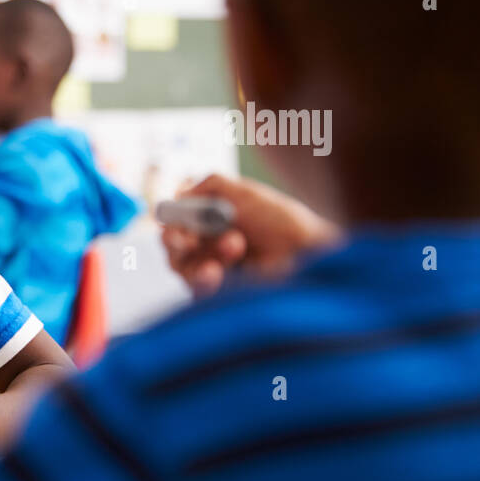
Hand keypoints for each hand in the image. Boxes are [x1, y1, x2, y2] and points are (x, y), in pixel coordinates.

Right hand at [161, 174, 339, 297]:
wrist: (308, 256)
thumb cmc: (283, 224)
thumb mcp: (246, 193)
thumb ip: (210, 185)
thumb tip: (179, 192)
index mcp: (214, 219)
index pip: (177, 219)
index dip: (172, 218)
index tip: (173, 217)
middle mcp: (210, 244)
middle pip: (172, 244)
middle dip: (177, 238)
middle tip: (185, 239)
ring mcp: (215, 271)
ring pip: (180, 265)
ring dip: (203, 251)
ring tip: (235, 244)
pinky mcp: (219, 295)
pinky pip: (194, 289)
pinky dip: (201, 278)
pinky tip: (215, 271)